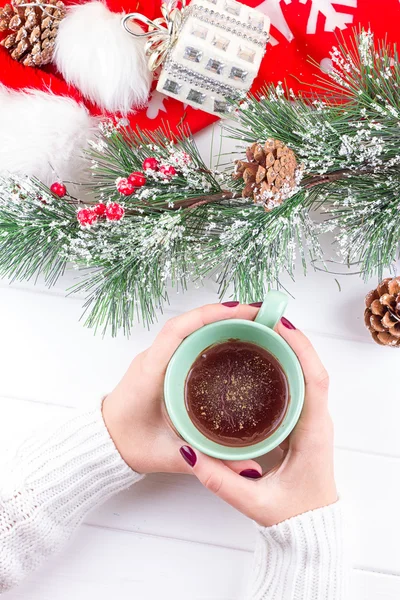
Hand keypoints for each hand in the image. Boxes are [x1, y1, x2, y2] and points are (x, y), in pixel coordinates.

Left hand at [102, 303, 263, 474]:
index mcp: (151, 372)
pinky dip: (211, 332)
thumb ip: (208, 462)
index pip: (177, 330)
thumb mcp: (170, 455)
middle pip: (189, 323)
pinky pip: (188, 339)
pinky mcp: (164, 364)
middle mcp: (154, 358)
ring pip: (190, 328)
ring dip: (219, 321)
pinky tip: (233, 340)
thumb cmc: (129, 445)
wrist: (105, 443)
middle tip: (259, 317)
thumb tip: (248, 468)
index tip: (240, 311)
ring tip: (253, 324)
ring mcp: (158, 358)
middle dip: (225, 314)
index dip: (208, 315)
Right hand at [179, 318, 336, 526]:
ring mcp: (312, 417)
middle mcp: (317, 418)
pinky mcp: (303, 420)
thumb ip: (220, 481)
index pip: (315, 379)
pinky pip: (299, 381)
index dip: (300, 348)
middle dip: (291, 337)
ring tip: (262, 327)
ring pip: (306, 370)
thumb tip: (190, 454)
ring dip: (289, 346)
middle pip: (311, 365)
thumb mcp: (256, 503)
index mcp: (313, 432)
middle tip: (264, 316)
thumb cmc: (294, 516)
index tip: (281, 325)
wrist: (312, 528)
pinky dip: (286, 362)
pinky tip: (263, 356)